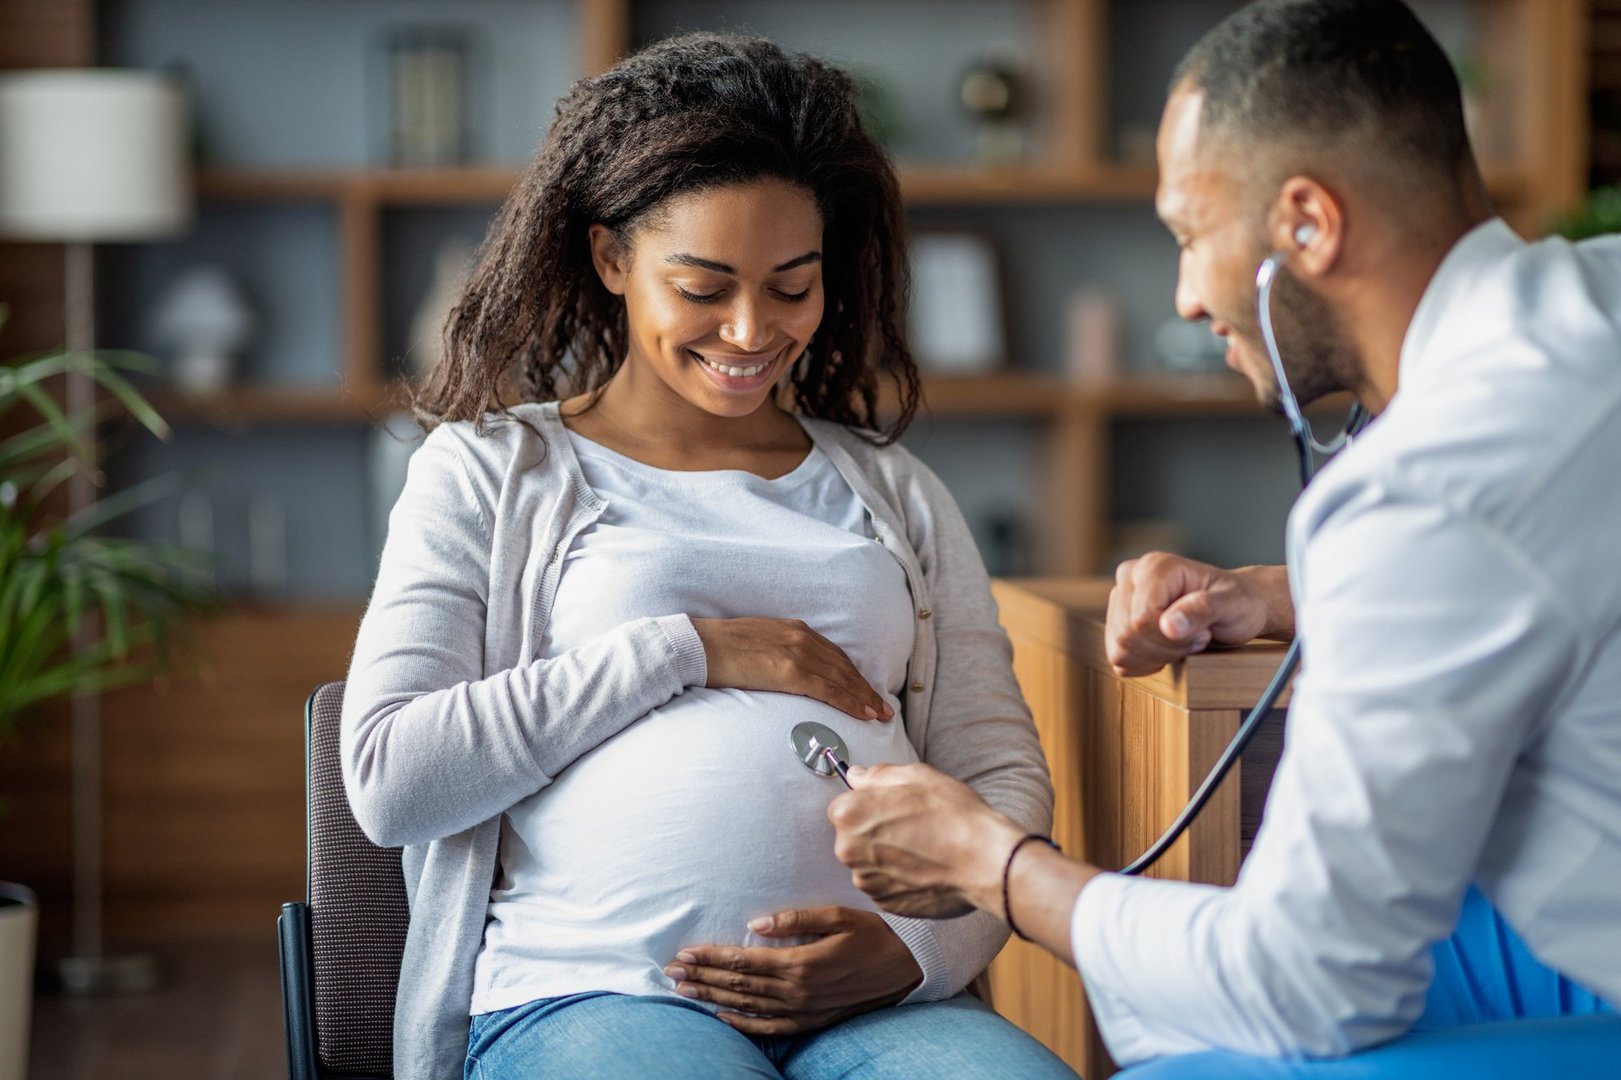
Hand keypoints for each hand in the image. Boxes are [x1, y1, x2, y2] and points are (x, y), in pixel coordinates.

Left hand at [665, 907, 921, 1035]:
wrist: (908, 968)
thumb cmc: (873, 934)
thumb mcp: (838, 916)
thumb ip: (795, 919)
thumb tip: (754, 922)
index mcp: (801, 963)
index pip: (743, 962)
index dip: (711, 958)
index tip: (684, 953)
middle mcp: (798, 992)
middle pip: (739, 985)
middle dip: (702, 978)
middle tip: (670, 972)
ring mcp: (804, 1011)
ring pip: (748, 1006)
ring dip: (713, 998)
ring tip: (685, 992)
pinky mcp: (812, 1021)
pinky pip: (770, 1029)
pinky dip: (743, 1024)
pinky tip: (722, 1018)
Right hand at [691, 617, 893, 720]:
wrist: (700, 645)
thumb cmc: (720, 648)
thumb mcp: (757, 644)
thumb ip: (776, 654)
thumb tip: (783, 673)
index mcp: (794, 629)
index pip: (833, 655)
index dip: (852, 674)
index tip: (866, 689)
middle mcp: (801, 637)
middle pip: (844, 666)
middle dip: (865, 688)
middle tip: (883, 707)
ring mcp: (797, 653)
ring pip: (842, 678)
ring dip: (864, 697)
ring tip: (879, 714)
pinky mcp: (790, 670)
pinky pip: (829, 689)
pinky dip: (850, 701)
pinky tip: (863, 712)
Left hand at [828, 763, 1021, 919]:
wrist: (986, 862)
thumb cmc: (955, 816)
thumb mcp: (917, 775)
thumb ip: (878, 775)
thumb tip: (857, 776)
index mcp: (851, 815)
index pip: (843, 806)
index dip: (868, 804)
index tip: (890, 806)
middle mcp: (849, 851)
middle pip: (852, 836)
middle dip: (875, 831)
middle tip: (911, 826)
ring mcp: (867, 881)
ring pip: (868, 863)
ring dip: (887, 856)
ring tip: (922, 848)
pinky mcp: (885, 904)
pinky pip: (884, 885)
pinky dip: (898, 878)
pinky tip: (924, 867)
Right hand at [1105, 554, 1292, 676]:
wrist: (1237, 607)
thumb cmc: (1238, 601)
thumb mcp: (1232, 604)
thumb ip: (1202, 609)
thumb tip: (1169, 625)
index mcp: (1155, 566)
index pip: (1142, 617)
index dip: (1172, 637)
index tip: (1203, 632)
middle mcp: (1130, 577)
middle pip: (1127, 633)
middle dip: (1166, 648)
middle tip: (1198, 639)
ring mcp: (1120, 600)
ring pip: (1119, 648)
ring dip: (1157, 656)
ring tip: (1185, 643)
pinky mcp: (1117, 622)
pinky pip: (1118, 657)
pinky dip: (1146, 663)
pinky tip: (1169, 651)